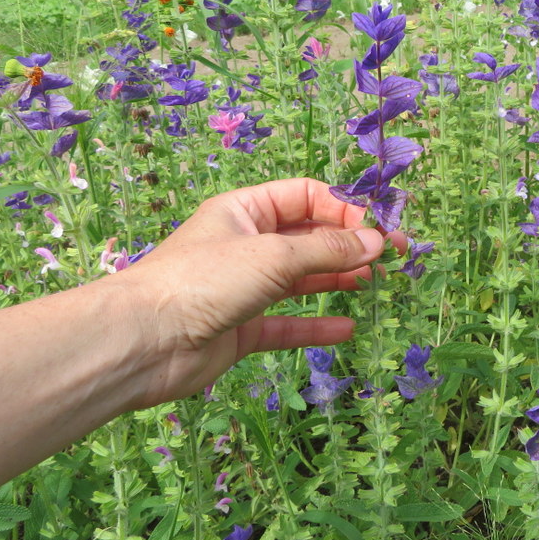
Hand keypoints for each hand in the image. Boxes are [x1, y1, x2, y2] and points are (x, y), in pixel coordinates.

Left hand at [115, 178, 400, 406]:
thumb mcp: (274, 255)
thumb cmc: (204, 280)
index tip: (377, 229)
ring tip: (376, 284)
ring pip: (301, 279)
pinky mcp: (241, 329)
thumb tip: (377, 242)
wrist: (144, 342)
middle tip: (394, 257)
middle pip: (308, 237)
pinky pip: (287, 323)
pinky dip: (316, 325)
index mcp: (245, 211)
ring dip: (338, 279)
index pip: (306, 197)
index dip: (344, 209)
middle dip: (349, 245)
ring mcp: (243, 288)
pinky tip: (347, 328)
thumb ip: (329, 250)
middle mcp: (245, 244)